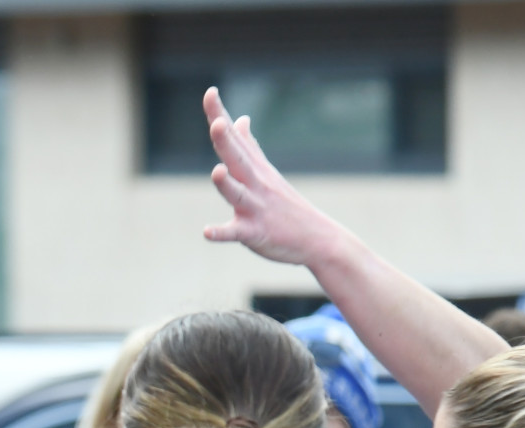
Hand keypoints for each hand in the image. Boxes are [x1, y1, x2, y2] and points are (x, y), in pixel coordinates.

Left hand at [200, 87, 350, 267]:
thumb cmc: (285, 205)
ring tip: (217, 171)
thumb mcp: (266, 171)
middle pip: (238, 160)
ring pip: (237, 194)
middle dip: (226, 142)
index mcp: (255, 169)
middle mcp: (255, 184)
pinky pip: (236, 233)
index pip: (235, 138)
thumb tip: (239, 119)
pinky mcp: (255, 233)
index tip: (209, 92)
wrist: (317, 238)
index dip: (220, 116)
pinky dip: (222, 232)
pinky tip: (207, 232)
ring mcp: (256, 208)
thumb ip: (248, 146)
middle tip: (218, 122)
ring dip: (226, 184)